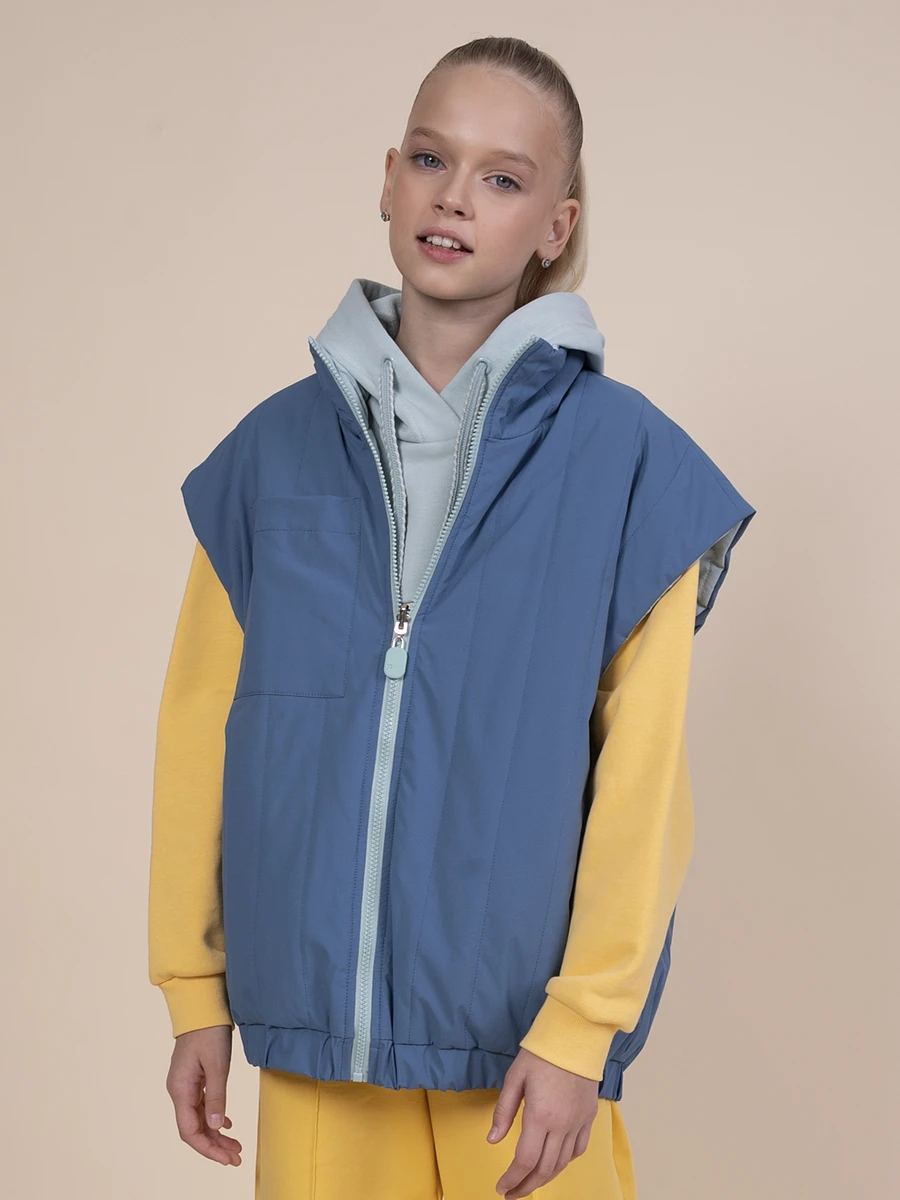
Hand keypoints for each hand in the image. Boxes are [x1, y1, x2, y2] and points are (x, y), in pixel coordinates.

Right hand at [165, 1024, 242, 1166]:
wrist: (203, 1007)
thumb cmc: (208, 1032)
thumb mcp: (217, 1065)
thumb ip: (216, 1096)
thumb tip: (216, 1127)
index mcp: (180, 1089)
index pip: (189, 1131)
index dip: (207, 1148)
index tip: (227, 1158)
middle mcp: (179, 1091)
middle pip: (194, 1128)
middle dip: (214, 1146)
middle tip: (236, 1157)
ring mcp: (185, 1085)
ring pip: (199, 1119)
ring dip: (216, 1134)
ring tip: (236, 1146)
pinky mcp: (194, 1078)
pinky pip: (202, 1106)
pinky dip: (214, 1117)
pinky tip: (227, 1124)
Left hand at [488, 1046, 599, 1197]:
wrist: (575, 1037)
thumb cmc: (542, 1054)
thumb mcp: (515, 1078)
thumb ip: (503, 1112)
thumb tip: (492, 1140)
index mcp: (540, 1116)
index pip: (525, 1161)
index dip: (512, 1179)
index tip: (501, 1188)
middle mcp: (562, 1126)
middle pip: (544, 1170)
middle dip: (526, 1186)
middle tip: (511, 1193)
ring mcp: (578, 1123)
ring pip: (562, 1164)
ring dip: (544, 1178)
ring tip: (529, 1182)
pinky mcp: (589, 1117)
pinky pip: (578, 1150)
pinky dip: (565, 1162)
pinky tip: (554, 1163)